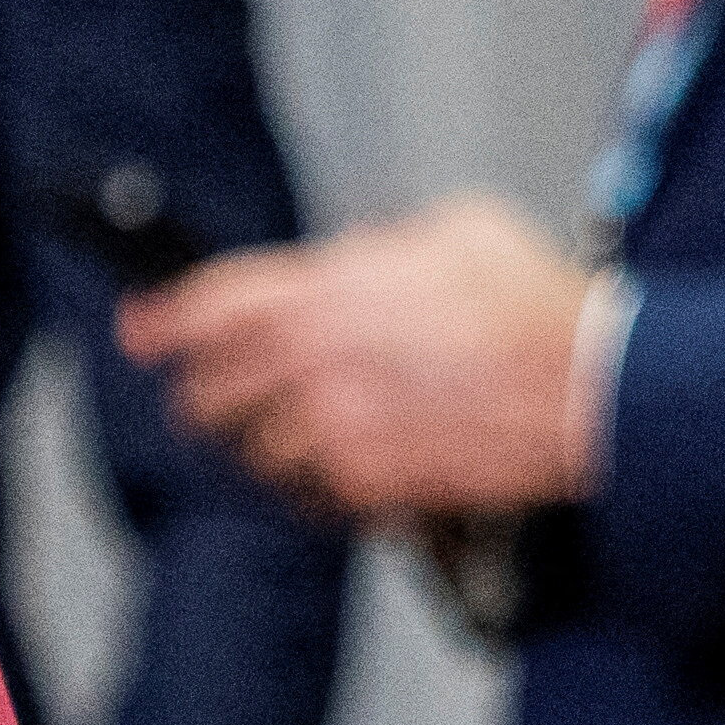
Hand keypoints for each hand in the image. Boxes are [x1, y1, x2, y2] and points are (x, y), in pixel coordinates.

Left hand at [120, 199, 599, 521]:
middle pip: (212, 391)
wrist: (583, 389)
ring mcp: (338, 431)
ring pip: (258, 453)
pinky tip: (345, 472)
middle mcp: (315, 364)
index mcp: (323, 291)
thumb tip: (365, 257)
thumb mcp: (456, 228)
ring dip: (265, 446)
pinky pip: (314, 496)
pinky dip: (318, 487)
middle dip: (204, 393)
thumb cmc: (532, 307)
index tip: (141, 331)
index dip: (161, 320)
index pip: (208, 307)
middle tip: (206, 396)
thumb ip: (387, 245)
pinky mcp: (372, 485)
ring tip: (290, 438)